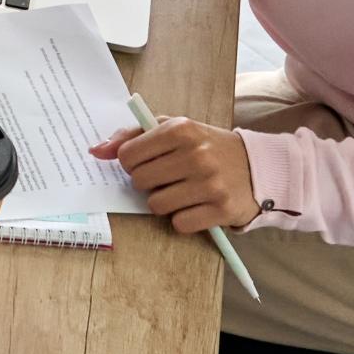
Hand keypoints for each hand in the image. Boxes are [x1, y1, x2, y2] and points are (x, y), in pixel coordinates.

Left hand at [89, 116, 257, 234]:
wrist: (257, 167)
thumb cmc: (205, 146)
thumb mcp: (173, 129)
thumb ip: (131, 136)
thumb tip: (96, 152)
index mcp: (181, 129)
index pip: (128, 155)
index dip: (131, 163)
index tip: (146, 163)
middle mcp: (196, 154)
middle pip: (140, 182)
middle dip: (147, 183)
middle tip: (166, 177)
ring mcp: (210, 183)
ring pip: (156, 205)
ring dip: (164, 202)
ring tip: (181, 191)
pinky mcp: (221, 210)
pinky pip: (179, 224)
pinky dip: (182, 219)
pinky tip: (195, 206)